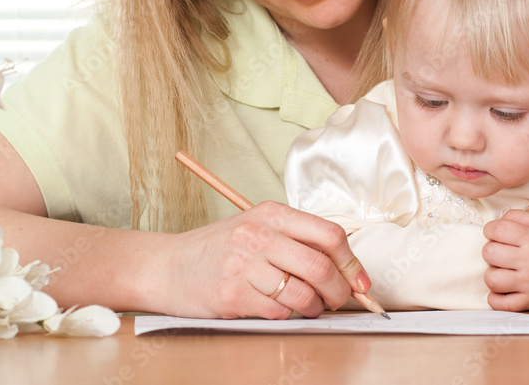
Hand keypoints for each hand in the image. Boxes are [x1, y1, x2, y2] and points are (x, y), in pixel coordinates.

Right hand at [164, 201, 369, 319]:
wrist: (167, 266)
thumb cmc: (219, 249)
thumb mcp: (256, 227)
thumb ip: (296, 239)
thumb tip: (345, 268)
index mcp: (272, 213)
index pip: (329, 235)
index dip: (352, 263)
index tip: (361, 282)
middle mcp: (259, 235)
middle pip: (321, 266)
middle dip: (339, 291)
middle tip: (339, 300)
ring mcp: (244, 265)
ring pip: (303, 293)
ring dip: (315, 307)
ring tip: (311, 306)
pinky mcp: (232, 294)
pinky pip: (279, 311)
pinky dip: (287, 315)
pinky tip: (278, 308)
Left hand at [482, 207, 528, 310]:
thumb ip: (517, 216)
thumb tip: (496, 223)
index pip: (496, 230)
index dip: (490, 229)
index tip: (496, 233)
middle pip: (489, 253)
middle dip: (491, 250)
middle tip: (501, 252)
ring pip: (492, 279)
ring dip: (493, 274)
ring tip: (503, 271)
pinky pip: (501, 304)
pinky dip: (496, 298)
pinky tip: (503, 289)